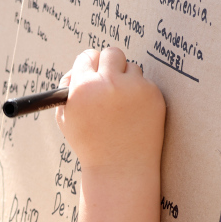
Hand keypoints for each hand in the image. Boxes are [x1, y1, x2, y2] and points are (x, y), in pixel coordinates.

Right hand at [56, 47, 165, 175]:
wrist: (120, 168)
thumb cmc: (90, 143)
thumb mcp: (67, 118)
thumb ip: (66, 89)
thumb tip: (77, 68)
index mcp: (83, 87)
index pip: (87, 57)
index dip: (89, 64)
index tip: (93, 70)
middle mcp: (109, 84)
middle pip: (112, 53)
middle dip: (110, 63)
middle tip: (110, 77)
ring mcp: (134, 89)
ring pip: (132, 68)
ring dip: (127, 80)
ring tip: (121, 106)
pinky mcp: (154, 96)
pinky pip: (146, 84)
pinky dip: (141, 95)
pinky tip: (134, 114)